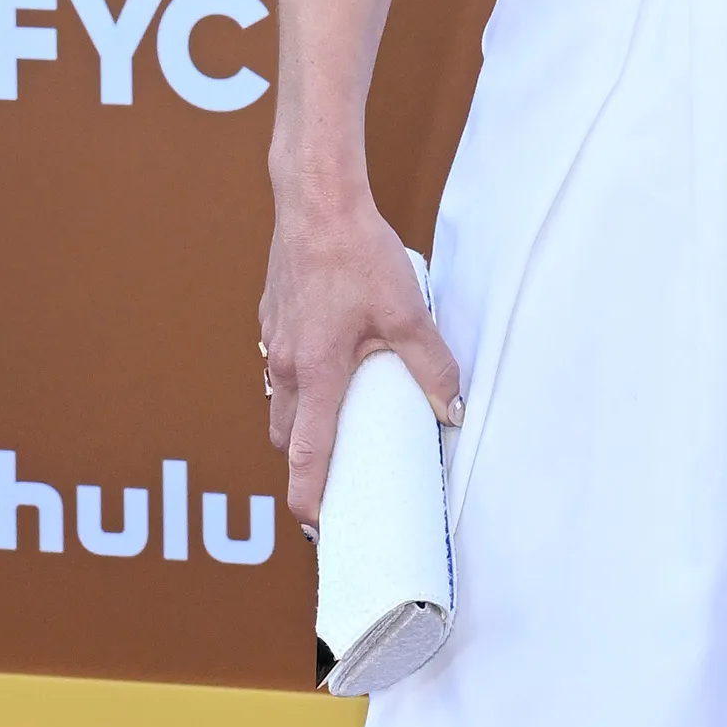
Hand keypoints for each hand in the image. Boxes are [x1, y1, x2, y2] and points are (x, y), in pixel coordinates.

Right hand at [261, 188, 465, 527]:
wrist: (314, 200)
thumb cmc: (356, 253)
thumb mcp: (407, 312)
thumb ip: (431, 366)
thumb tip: (453, 410)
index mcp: (317, 374)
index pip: (306, 456)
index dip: (309, 497)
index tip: (318, 527)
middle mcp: (287, 365)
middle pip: (287, 437)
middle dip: (306, 464)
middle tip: (337, 480)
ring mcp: (274, 342)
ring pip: (280, 403)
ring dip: (301, 424)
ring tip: (336, 428)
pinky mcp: (272, 319)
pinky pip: (280, 368)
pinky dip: (299, 384)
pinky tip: (330, 368)